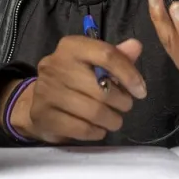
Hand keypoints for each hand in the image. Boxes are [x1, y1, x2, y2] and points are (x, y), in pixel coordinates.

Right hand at [1, 36, 146, 142]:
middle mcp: (55, 64)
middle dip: (122, 102)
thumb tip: (136, 46)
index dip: (129, 74)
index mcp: (71, 47)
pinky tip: (99, 129)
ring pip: (94, 111)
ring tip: (114, 120)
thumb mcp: (93, 63)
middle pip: (102, 88)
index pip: (106, 54)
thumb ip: (117, 56)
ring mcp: (46, 91)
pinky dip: (97, 132)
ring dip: (112, 120)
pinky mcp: (43, 115)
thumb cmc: (73, 80)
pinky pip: (81, 128)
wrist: (38, 102)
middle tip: (124, 106)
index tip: (140, 90)